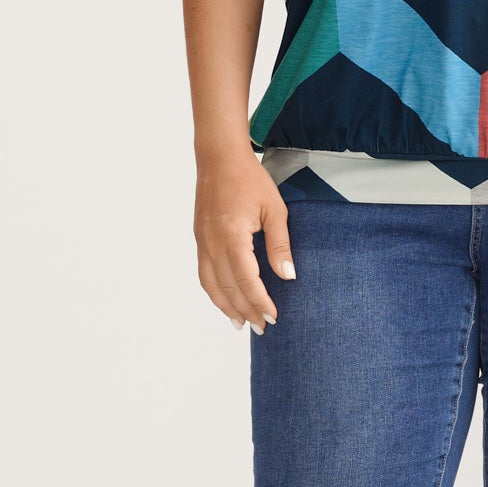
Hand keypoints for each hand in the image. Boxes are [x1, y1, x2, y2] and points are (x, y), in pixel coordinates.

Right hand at [193, 151, 295, 333]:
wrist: (219, 158)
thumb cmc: (250, 180)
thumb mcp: (274, 210)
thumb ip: (280, 246)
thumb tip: (288, 277)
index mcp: (232, 236)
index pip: (246, 280)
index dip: (259, 302)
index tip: (273, 317)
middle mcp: (212, 242)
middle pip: (227, 287)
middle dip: (245, 310)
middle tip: (262, 328)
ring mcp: (202, 242)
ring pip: (211, 285)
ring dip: (226, 307)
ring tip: (241, 324)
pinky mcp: (199, 239)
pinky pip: (204, 273)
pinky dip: (214, 292)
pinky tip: (225, 301)